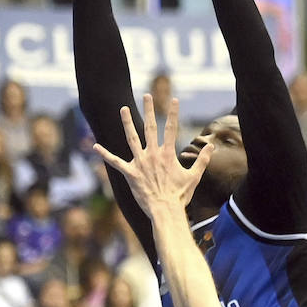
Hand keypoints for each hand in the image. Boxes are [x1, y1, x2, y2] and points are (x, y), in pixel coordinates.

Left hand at [93, 96, 212, 212]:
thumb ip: (202, 160)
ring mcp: (140, 163)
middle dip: (149, 110)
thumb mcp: (194, 176)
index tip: (174, 100)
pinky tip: (95, 146)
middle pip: (150, 127)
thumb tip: (211, 147)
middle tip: (147, 95)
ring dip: (127, 122)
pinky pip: (115, 162)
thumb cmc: (180, 195)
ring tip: (123, 108)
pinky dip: (105, 154)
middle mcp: (153, 154)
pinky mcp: (130, 174)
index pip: (171, 129)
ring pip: (132, 138)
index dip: (173, 113)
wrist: (165, 211)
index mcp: (168, 154)